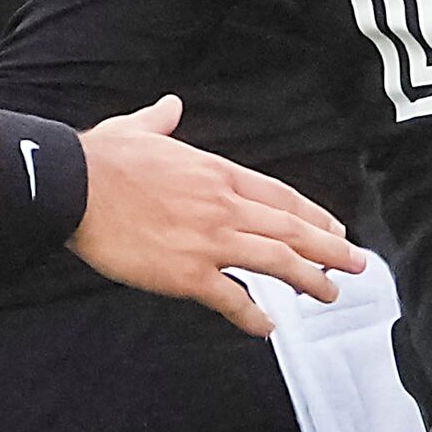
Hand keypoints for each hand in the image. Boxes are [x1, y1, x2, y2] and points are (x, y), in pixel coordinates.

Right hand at [68, 95, 362, 333]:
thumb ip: (161, 119)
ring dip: (309, 279)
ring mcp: (208, 241)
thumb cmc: (102, 157)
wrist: (74, 186)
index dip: (313, 215)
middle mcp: (223, 206)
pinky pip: (232, 299)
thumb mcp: (137, 128)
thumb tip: (170, 104)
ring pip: (276, 261)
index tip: (335, 228)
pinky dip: (253, 314)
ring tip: (329, 295)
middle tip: (357, 263)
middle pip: (291, 229)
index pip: (280, 196)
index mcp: (216, 173)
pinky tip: (267, 326)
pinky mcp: (186, 273)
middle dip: (330, 248)